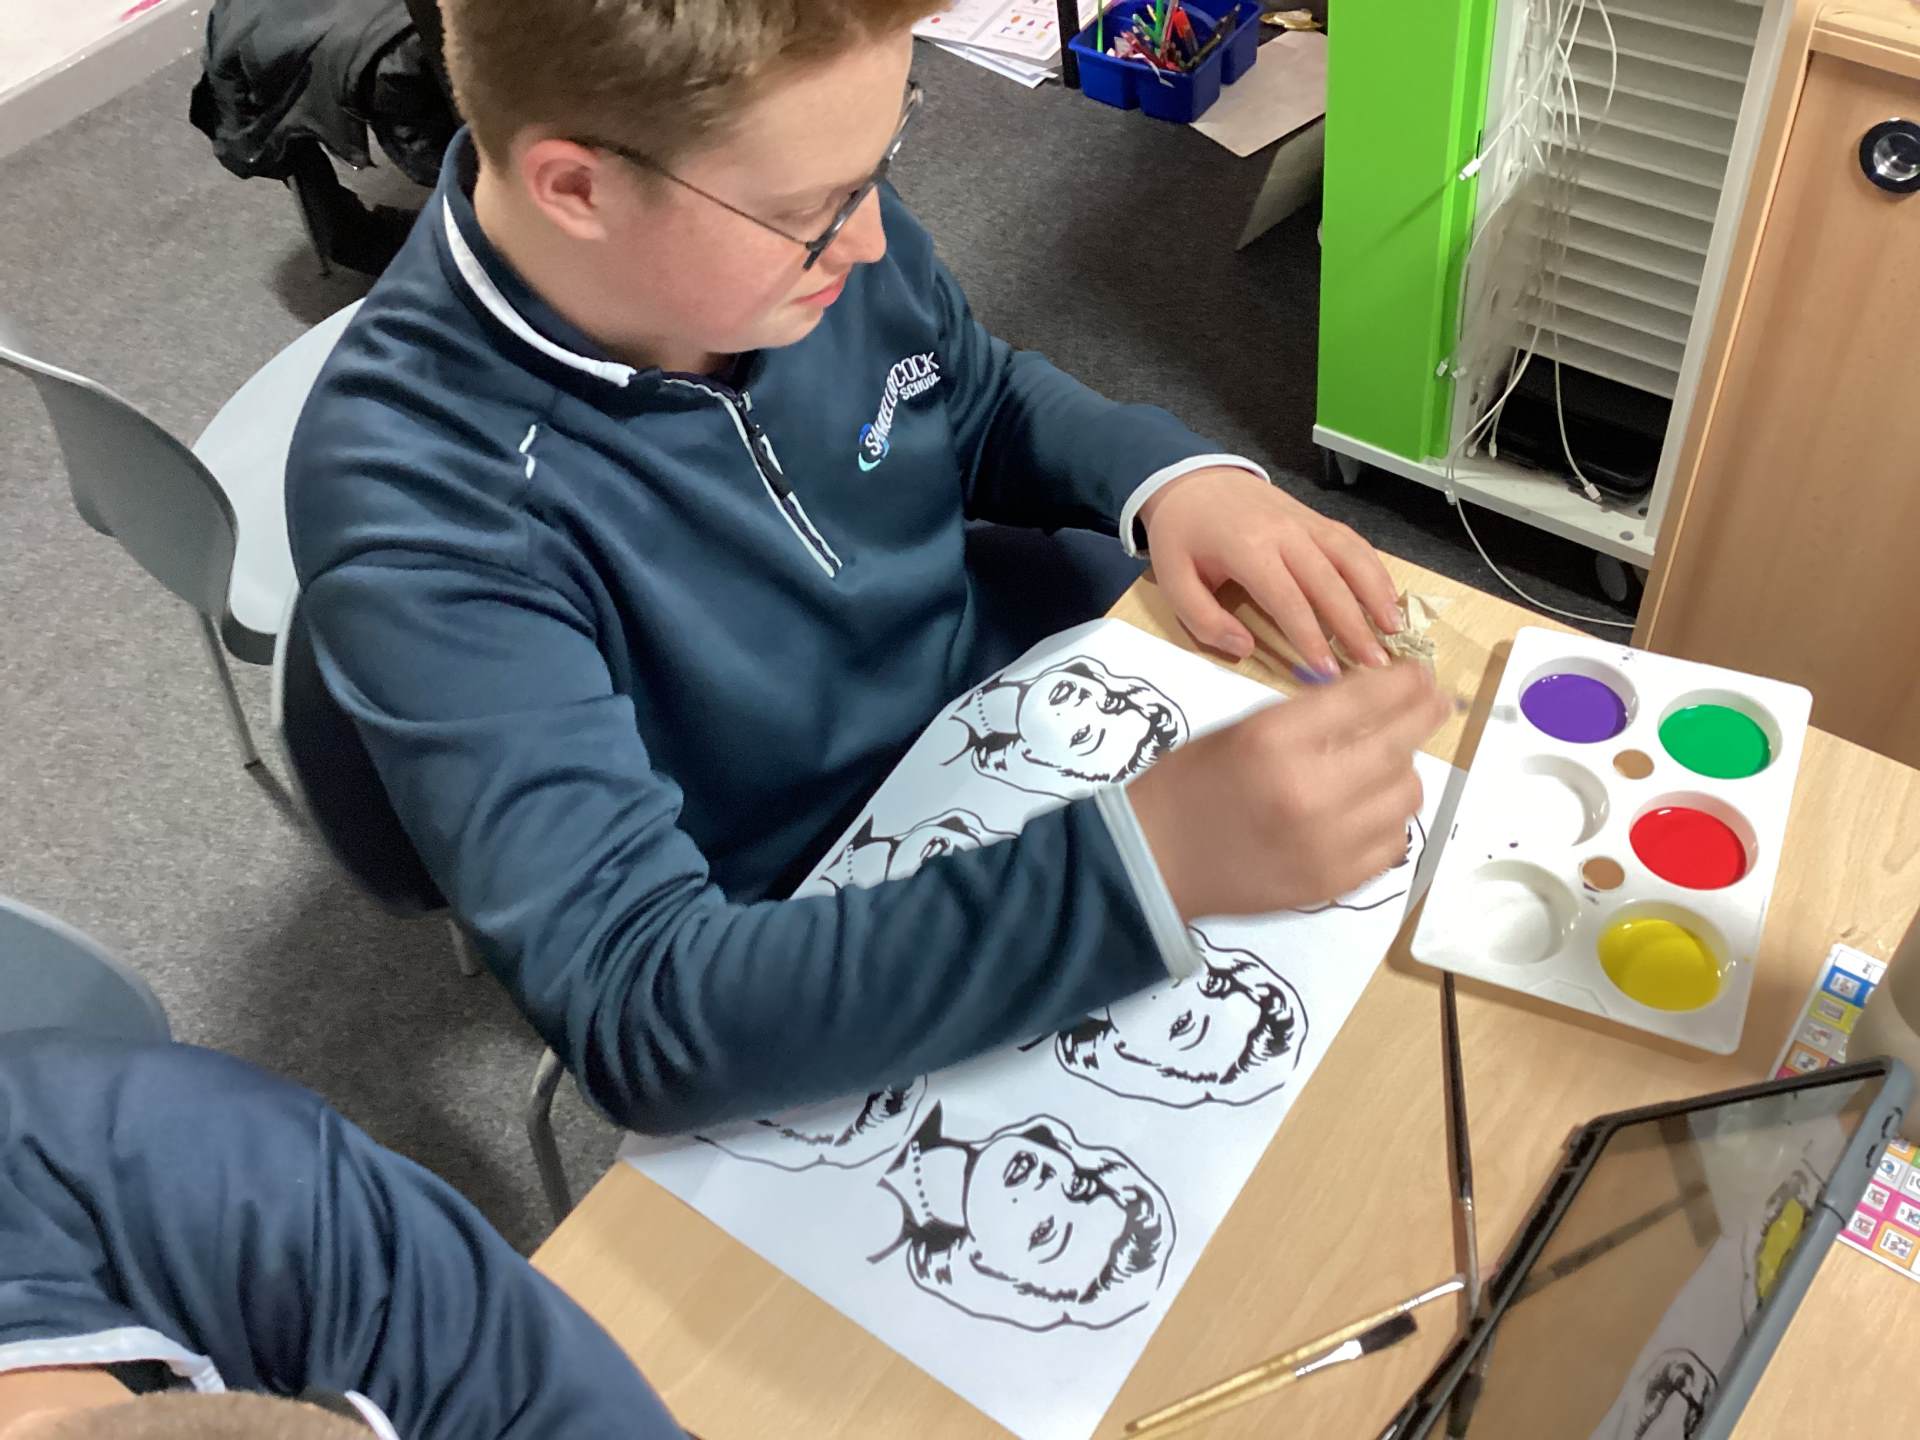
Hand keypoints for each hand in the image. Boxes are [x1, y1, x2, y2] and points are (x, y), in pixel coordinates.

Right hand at [1125, 663, 1447, 918]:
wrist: (1155, 861)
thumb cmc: (1190, 785)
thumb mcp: (1242, 729)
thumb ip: (1307, 717)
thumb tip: (1373, 702)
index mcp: (1275, 741)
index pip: (1366, 700)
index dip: (1406, 684)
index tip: (1423, 676)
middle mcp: (1309, 791)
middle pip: (1398, 747)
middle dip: (1423, 718)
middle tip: (1436, 705)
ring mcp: (1326, 844)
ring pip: (1404, 796)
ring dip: (1403, 772)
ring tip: (1387, 764)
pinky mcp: (1333, 883)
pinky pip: (1392, 844)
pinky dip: (1389, 820)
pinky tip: (1371, 810)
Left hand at [1139, 466, 1402, 675]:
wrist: (1193, 479)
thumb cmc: (1182, 534)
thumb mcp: (1173, 580)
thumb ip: (1204, 620)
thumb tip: (1245, 649)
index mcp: (1247, 548)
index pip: (1288, 599)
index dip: (1310, 637)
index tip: (1327, 673)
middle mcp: (1285, 532)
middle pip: (1329, 582)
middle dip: (1355, 626)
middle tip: (1374, 665)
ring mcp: (1305, 522)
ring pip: (1351, 557)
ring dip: (1377, 595)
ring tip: (1394, 632)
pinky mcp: (1316, 518)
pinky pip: (1353, 543)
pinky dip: (1375, 570)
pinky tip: (1388, 598)